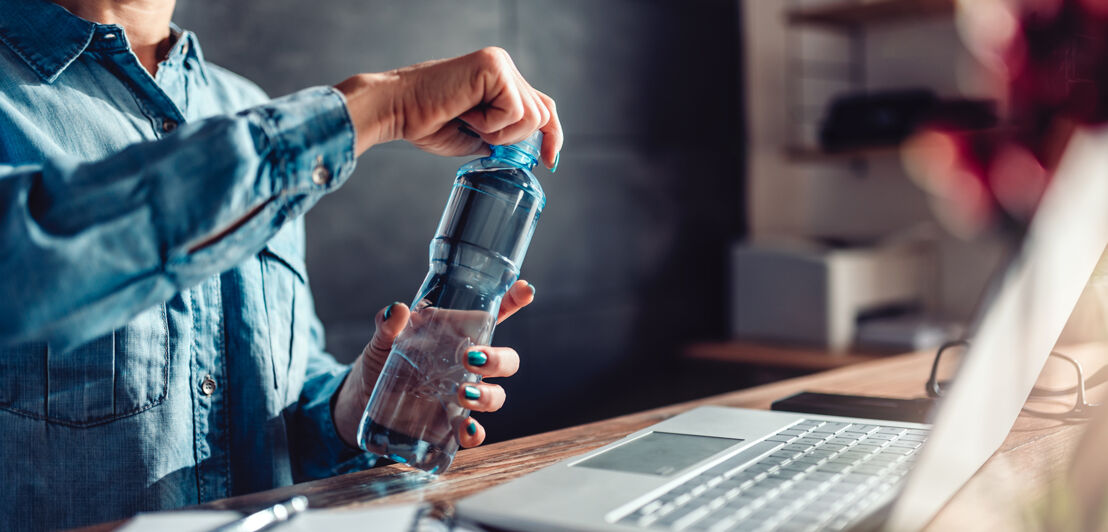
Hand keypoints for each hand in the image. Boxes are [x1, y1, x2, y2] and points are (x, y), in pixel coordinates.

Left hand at [332, 280, 534, 448]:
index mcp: (458, 336)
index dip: (515, 301)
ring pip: (497, 395)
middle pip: (506, 361)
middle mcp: (468, 366)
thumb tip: (396, 310)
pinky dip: (475, 434)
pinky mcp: (451, 424)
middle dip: (498, 360)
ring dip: (489, 396)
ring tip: (462, 394)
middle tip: (472, 358)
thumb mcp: (382, 341)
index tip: (526, 289)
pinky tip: (467, 431)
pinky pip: (474, 432)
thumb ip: (388, 326)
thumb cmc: (381, 361)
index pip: (495, 315)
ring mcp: (464, 395)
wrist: (362, 400)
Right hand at [335, 47, 562, 168]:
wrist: (397, 110)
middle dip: (514, 139)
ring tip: (469, 121)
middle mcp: (503, 67)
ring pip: (531, 116)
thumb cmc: (426, 122)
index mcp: (501, 81)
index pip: (543, 107)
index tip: (551, 161)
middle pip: (542, 115)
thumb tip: (527, 152)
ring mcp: (500, 64)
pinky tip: (466, 113)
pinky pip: (514, 110)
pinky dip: (490, 123)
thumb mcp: (475, 138)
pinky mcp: (493, 66)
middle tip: (477, 133)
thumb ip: (502, 138)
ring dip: (499, 132)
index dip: (552, 135)